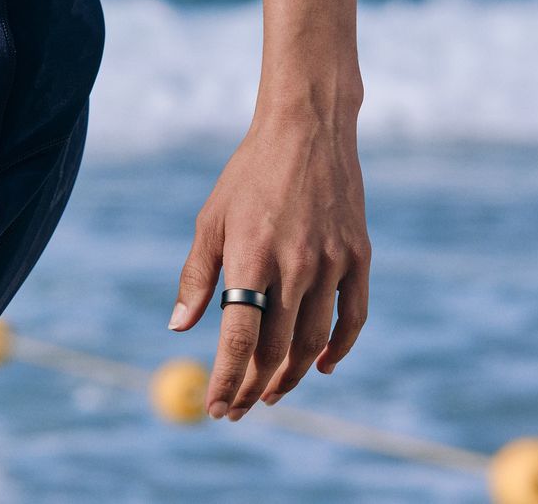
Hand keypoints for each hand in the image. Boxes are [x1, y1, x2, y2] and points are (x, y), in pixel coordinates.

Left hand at [168, 112, 369, 420]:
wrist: (307, 128)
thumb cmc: (250, 174)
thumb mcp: (212, 219)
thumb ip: (197, 276)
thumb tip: (179, 329)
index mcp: (250, 255)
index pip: (237, 337)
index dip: (226, 380)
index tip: (216, 408)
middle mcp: (295, 263)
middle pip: (276, 348)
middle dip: (254, 386)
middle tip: (241, 407)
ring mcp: (332, 260)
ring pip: (314, 340)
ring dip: (292, 376)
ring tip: (274, 393)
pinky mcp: (358, 255)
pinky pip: (353, 316)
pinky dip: (339, 349)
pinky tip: (324, 368)